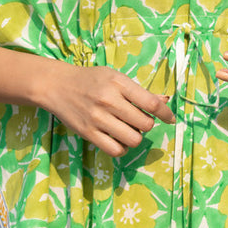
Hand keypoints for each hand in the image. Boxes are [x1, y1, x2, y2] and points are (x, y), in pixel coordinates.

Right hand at [38, 64, 175, 157]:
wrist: (57, 85)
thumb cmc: (91, 80)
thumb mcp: (115, 77)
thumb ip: (139, 91)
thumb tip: (165, 101)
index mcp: (119, 83)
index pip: (151, 103)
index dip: (166, 114)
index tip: (170, 119)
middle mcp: (109, 100)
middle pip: (145, 124)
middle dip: (147, 124)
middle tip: (139, 119)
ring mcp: (98, 118)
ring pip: (133, 139)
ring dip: (136, 136)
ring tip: (128, 128)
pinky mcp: (88, 133)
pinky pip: (116, 150)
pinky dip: (122, 147)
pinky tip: (118, 138)